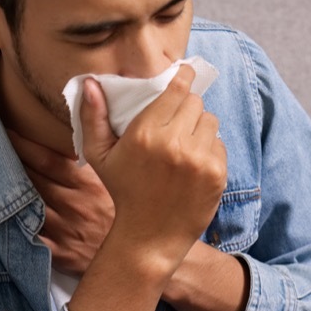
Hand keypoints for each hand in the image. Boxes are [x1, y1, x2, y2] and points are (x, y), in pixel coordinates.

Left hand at [7, 129, 113, 275]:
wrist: (139, 256)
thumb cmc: (122, 216)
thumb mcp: (113, 187)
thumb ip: (90, 167)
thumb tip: (75, 138)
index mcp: (89, 186)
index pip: (50, 159)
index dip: (25, 144)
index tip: (8, 130)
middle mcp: (75, 205)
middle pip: (33, 179)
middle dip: (9, 161)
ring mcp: (65, 230)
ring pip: (28, 206)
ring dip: (6, 191)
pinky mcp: (60, 252)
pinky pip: (30, 237)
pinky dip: (12, 226)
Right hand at [79, 65, 227, 273]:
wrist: (150, 236)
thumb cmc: (123, 192)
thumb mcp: (100, 156)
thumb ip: (93, 117)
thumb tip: (90, 82)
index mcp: (145, 134)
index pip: (176, 89)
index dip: (184, 77)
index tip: (185, 73)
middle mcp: (174, 143)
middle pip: (195, 102)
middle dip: (187, 107)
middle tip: (177, 121)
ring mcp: (198, 159)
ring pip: (210, 120)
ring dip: (200, 127)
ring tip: (185, 143)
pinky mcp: (217, 174)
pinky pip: (220, 144)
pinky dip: (210, 149)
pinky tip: (193, 164)